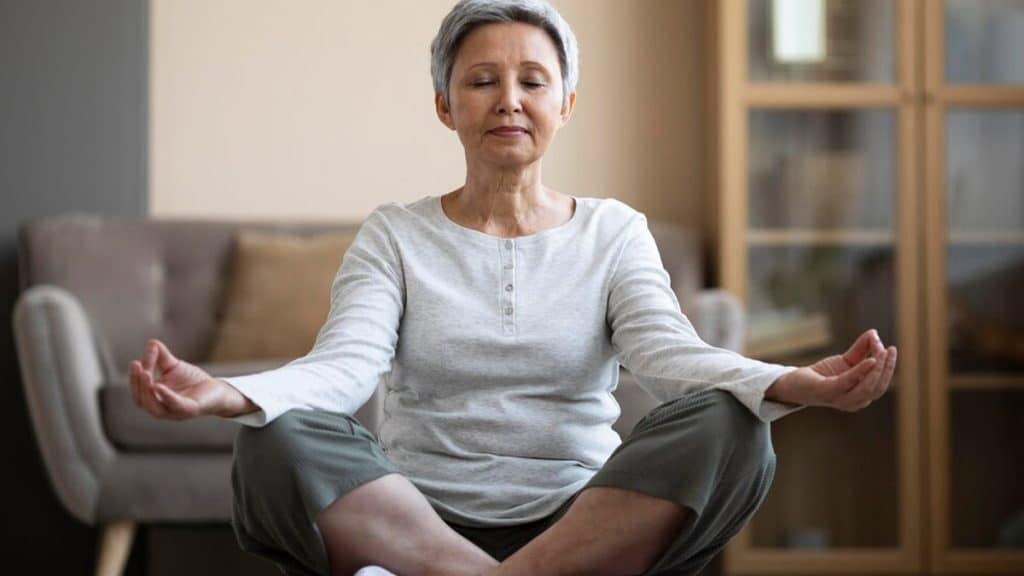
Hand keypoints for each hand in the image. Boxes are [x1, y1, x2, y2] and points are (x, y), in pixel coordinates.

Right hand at [129, 338, 248, 419]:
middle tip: (137, 367)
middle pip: (142, 401)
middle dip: (137, 384)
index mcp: (155, 400)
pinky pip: (175, 405)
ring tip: (145, 373)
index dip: (135, 378)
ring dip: (147, 391)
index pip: (138, 392)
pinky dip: (166, 396)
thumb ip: (161, 355)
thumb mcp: (173, 366)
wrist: (217, 389)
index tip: (136, 362)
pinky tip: (159, 386)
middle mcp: (162, 409)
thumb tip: (151, 342)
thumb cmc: (192, 380)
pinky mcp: (190, 410)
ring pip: (155, 407)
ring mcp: (175, 412)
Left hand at [770, 329, 897, 412]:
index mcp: (861, 396)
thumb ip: (862, 348)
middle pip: (878, 387)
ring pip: (868, 388)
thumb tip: (874, 333)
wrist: (795, 384)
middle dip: (888, 367)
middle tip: (891, 349)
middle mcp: (854, 402)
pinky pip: (849, 382)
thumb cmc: (823, 375)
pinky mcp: (828, 391)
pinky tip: (871, 360)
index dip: (889, 367)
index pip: (881, 384)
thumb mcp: (846, 360)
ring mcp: (841, 399)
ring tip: (883, 351)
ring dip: (879, 369)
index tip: (891, 348)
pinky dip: (862, 371)